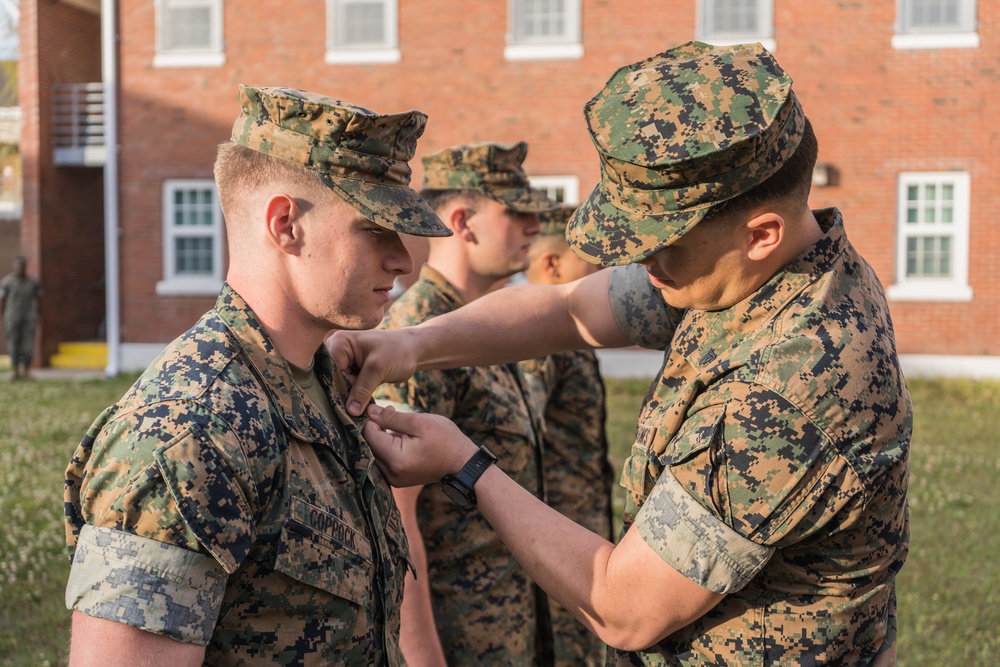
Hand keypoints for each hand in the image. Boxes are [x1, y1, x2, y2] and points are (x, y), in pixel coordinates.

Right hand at [326, 329, 419, 415]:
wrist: (414, 351)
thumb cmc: (398, 351)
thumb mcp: (378, 368)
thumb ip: (362, 389)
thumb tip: (350, 411)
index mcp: (339, 342)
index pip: (329, 370)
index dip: (335, 388)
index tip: (341, 408)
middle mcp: (337, 350)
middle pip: (331, 378)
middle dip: (341, 394)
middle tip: (348, 414)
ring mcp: (344, 362)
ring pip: (339, 386)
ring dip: (347, 398)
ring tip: (353, 413)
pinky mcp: (353, 372)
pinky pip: (348, 388)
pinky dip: (354, 398)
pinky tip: (358, 409)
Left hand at [363, 404, 477, 486]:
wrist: (462, 463)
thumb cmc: (445, 440)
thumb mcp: (419, 422)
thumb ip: (391, 418)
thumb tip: (368, 412)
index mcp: (395, 459)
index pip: (369, 435)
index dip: (374, 419)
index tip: (389, 409)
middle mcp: (390, 473)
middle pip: (369, 445)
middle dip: (377, 428)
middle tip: (393, 413)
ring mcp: (393, 479)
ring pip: (374, 453)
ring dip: (382, 437)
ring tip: (399, 425)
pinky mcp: (396, 479)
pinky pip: (383, 460)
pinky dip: (387, 447)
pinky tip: (400, 437)